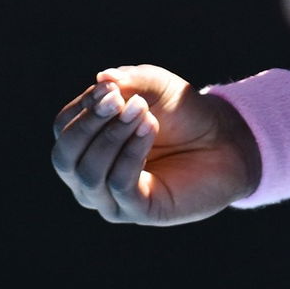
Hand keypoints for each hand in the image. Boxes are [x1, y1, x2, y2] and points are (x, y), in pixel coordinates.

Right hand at [50, 64, 258, 225]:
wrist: (226, 140)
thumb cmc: (183, 113)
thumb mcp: (156, 87)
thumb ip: (129, 80)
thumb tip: (102, 78)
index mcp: (86, 144)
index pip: (63, 128)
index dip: (83, 106)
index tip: (111, 87)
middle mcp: (90, 175)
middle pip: (65, 155)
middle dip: (90, 124)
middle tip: (121, 100)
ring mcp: (111, 197)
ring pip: (89, 173)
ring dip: (114, 137)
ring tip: (145, 112)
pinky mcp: (137, 210)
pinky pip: (119, 185)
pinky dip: (131, 152)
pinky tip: (150, 128)